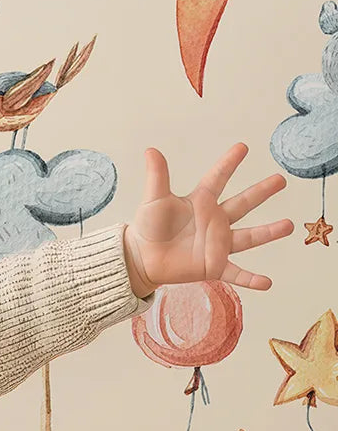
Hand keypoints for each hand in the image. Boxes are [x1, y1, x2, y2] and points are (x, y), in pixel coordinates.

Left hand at [122, 142, 292, 296]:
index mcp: (200, 202)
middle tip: (281, 179)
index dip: (229, 163)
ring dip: (268, 232)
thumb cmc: (148, 226)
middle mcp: (214, 221)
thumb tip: (151, 150)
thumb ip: (157, 176)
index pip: (218, 178)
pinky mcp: (214, 266)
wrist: (141, 257)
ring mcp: (217, 244)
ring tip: (289, 225)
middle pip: (242, 203)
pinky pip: (236, 273)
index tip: (243, 147)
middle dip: (261, 192)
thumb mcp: (154, 200)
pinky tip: (266, 282)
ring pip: (248, 237)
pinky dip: (250, 279)